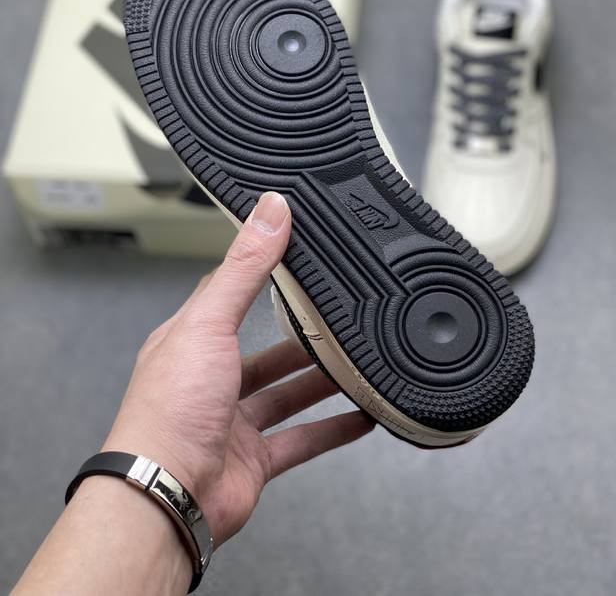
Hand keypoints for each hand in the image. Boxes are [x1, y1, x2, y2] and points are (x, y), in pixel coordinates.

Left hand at [104, 191, 373, 545]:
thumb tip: (269, 210)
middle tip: (337, 317)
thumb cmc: (170, 410)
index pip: (227, 295)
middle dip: (299, 337)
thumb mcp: (209, 324)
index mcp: (190, 342)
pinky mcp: (253, 460)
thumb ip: (244, 269)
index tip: (293, 255)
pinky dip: (332, 429)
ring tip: (357, 362)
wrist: (164, 496)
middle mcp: (209, 380)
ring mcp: (232, 421)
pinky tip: (361, 417)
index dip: (259, 273)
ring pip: (286, 394)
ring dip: (320, 381)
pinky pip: (302, 440)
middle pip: (263, 350)